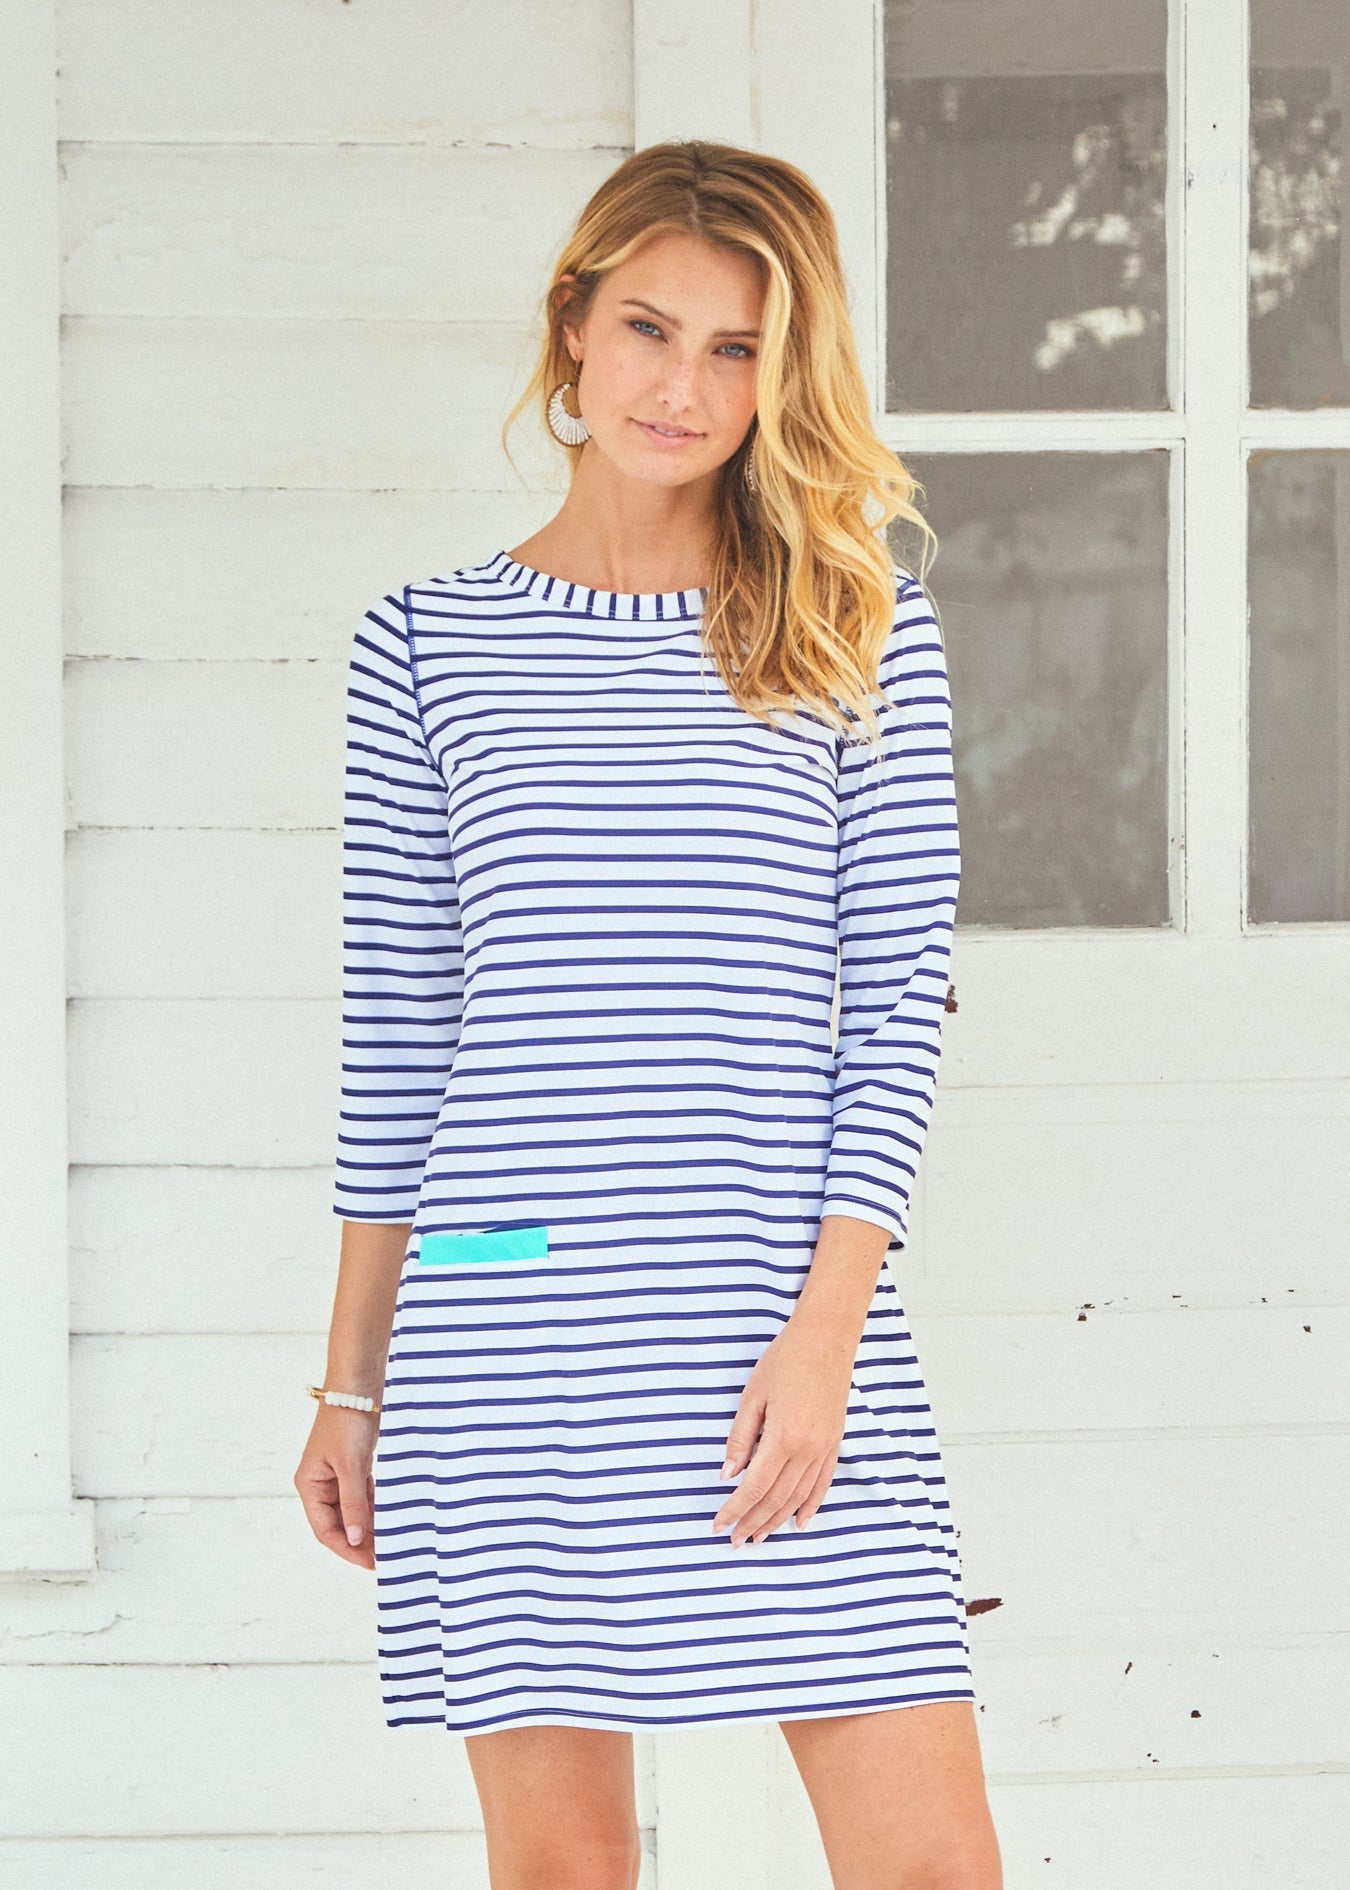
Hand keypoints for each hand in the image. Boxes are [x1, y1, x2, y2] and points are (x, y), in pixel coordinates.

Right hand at [294, 1408, 379, 1569]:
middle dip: (359, 1541)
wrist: (358, 1384)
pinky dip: (373, 1507)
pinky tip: (389, 1518)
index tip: (369, 1563)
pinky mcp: (353, 1465)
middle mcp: (320, 1483)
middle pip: (339, 1523)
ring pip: (352, 1511)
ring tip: (389, 1542)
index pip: (325, 1529)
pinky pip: (362, 1495)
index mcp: (309, 1485)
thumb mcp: (351, 1466)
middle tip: (384, 1557)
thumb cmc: (347, 1421)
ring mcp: (336, 1475)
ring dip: (368, 1526)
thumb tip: (356, 1539)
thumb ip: (354, 1504)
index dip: (346, 1548)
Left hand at [712, 1317, 856, 1546]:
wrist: (827, 1338)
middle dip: (753, 1522)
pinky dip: (810, 1506)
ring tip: (759, 1537)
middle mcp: (807, 1450)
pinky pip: (822, 1484)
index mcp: (783, 1438)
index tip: (719, 1524)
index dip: (735, 1509)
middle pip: (776, 1499)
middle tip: (734, 1540)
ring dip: (777, 1520)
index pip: (754, 1487)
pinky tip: (799, 1522)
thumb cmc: (785, 1360)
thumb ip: (740, 1439)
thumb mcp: (753, 1396)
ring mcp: (824, 1448)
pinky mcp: (835, 1442)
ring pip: (798, 1497)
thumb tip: (727, 1475)